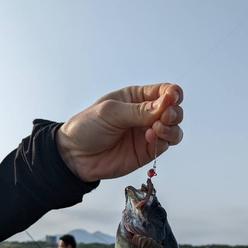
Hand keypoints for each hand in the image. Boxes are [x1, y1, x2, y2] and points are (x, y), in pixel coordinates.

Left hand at [56, 83, 182, 181]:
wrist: (75, 156)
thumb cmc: (87, 127)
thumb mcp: (111, 111)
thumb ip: (139, 110)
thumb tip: (166, 104)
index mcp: (136, 98)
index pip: (163, 91)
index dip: (172, 93)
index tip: (172, 98)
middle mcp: (145, 115)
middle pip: (173, 110)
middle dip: (173, 112)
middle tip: (165, 116)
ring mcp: (146, 134)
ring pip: (173, 129)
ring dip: (172, 128)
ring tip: (157, 129)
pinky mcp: (145, 152)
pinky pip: (163, 146)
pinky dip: (162, 141)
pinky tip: (149, 138)